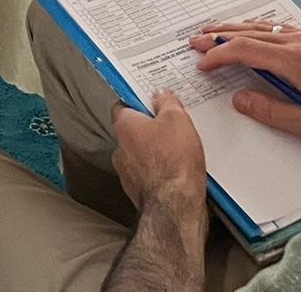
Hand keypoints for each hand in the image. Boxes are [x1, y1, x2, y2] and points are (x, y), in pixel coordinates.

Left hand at [110, 90, 208, 213]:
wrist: (174, 206)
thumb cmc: (173, 162)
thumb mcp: (177, 119)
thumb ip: (167, 102)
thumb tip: (160, 94)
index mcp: (124, 126)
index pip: (123, 105)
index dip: (139, 101)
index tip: (154, 100)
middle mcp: (120, 149)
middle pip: (133, 131)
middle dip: (151, 129)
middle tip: (173, 126)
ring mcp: (127, 173)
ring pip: (141, 155)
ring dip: (156, 152)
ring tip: (180, 152)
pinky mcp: (138, 192)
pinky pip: (149, 175)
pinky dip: (160, 172)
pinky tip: (178, 172)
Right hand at [194, 24, 300, 149]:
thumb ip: (271, 112)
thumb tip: (239, 99)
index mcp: (296, 63)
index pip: (245, 51)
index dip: (219, 55)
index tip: (202, 63)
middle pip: (250, 33)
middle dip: (219, 36)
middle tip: (195, 40)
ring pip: (264, 27)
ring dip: (236, 28)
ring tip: (214, 30)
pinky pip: (280, 28)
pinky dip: (258, 28)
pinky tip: (252, 31)